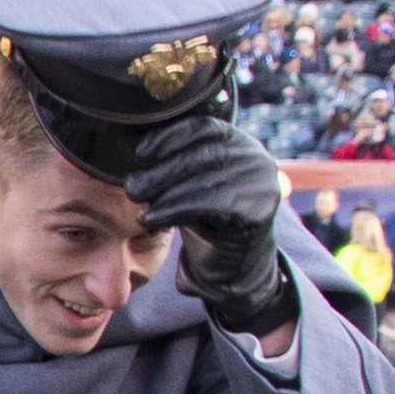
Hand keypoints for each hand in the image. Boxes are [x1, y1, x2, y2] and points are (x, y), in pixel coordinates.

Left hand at [123, 109, 293, 335]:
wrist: (234, 266)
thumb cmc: (206, 220)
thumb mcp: (191, 183)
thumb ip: (177, 162)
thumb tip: (139, 151)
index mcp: (239, 143)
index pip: (203, 128)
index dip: (169, 137)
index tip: (141, 153)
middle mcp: (256, 159)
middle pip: (203, 155)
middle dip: (163, 170)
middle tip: (133, 186)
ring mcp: (261, 184)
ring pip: (206, 180)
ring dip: (166, 192)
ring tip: (140, 204)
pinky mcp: (258, 211)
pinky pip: (212, 204)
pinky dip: (176, 210)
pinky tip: (154, 219)